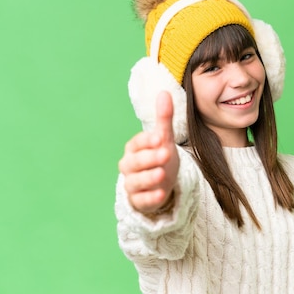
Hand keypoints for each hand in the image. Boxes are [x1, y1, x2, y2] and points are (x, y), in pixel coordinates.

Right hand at [118, 91, 178, 212]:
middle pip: (134, 162)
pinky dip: (150, 198)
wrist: (162, 183)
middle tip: (164, 153)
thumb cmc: (160, 157)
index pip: (137, 143)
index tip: (159, 137)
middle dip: (149, 158)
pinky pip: (141, 200)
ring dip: (148, 178)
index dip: (146, 141)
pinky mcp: (139, 201)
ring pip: (135, 181)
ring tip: (162, 173)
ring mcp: (133, 184)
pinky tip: (161, 194)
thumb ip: (164, 119)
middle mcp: (129, 165)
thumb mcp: (164, 139)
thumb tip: (164, 93)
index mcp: (134, 148)